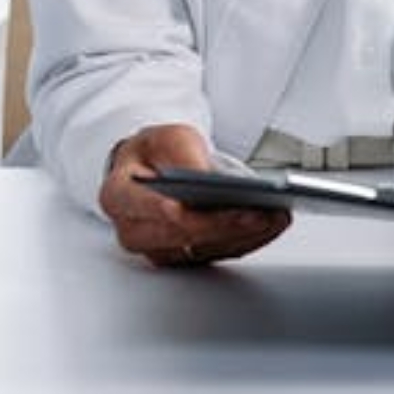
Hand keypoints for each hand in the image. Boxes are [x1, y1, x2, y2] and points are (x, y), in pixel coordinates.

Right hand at [98, 122, 290, 266]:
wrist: (152, 165)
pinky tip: (268, 226)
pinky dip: (246, 241)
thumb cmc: (155, 151)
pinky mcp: (184, 256)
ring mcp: (159, 249)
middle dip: (228, 226)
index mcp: (118, 197)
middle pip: (185, 237)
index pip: (157, 212)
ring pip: (205, 250)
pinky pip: (217, 253)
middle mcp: (134, 231)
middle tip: (263, 213)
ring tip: (275, 217)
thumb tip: (207, 177)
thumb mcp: (167, 137)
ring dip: (244, 236)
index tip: (228, 207)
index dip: (194, 214)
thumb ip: (183, 154)